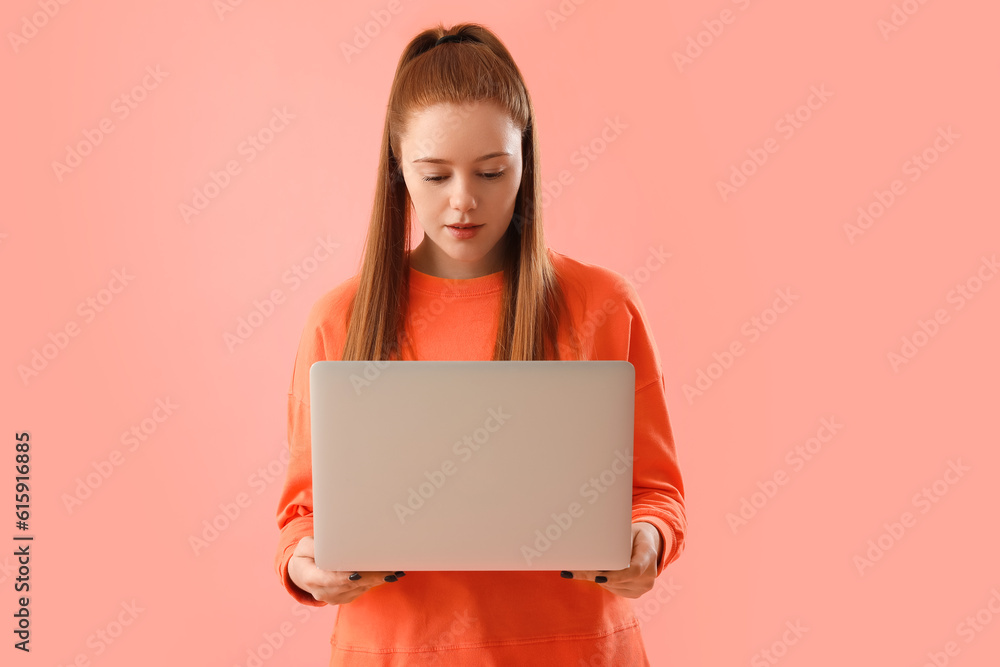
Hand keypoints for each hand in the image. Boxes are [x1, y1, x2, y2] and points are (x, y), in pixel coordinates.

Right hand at [287, 536, 404, 604]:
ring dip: (377, 579)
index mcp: (311, 579)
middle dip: (370, 575)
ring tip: (394, 569)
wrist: (304, 573)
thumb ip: (316, 547)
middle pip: (351, 584)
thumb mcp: (304, 546)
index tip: (362, 571)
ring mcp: (335, 598)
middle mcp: (323, 593)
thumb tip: (331, 545)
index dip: (347, 575)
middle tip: (389, 568)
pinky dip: (375, 581)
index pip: (332, 578)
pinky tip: (388, 573)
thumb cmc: (306, 555)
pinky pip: (362, 590)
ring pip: (360, 588)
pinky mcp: (345, 598)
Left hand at [558, 521, 663, 598]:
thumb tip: (589, 542)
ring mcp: (644, 586)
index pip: (634, 570)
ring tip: (578, 570)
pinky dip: (603, 582)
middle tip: (572, 571)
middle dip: (595, 575)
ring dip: (596, 579)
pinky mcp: (636, 593)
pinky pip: (616, 590)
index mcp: (649, 555)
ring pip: (614, 586)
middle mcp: (650, 574)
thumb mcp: (626, 530)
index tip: (598, 577)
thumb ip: (614, 539)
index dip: (616, 575)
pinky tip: (593, 574)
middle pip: (619, 580)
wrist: (647, 544)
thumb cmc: (632, 534)